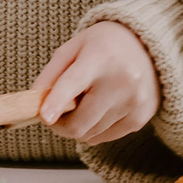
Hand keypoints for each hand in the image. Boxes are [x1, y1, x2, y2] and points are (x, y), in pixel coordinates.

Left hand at [33, 21, 160, 145]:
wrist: (148, 45)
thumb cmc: (103, 46)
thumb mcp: (73, 48)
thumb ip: (50, 74)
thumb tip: (34, 104)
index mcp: (100, 57)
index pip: (75, 82)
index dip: (58, 101)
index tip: (45, 117)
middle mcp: (122, 80)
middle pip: (80, 122)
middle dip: (60, 125)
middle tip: (53, 116)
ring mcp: (135, 101)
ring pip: (90, 134)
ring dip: (78, 126)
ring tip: (82, 104)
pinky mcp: (141, 117)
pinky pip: (105, 137)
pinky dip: (95, 129)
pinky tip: (99, 109)